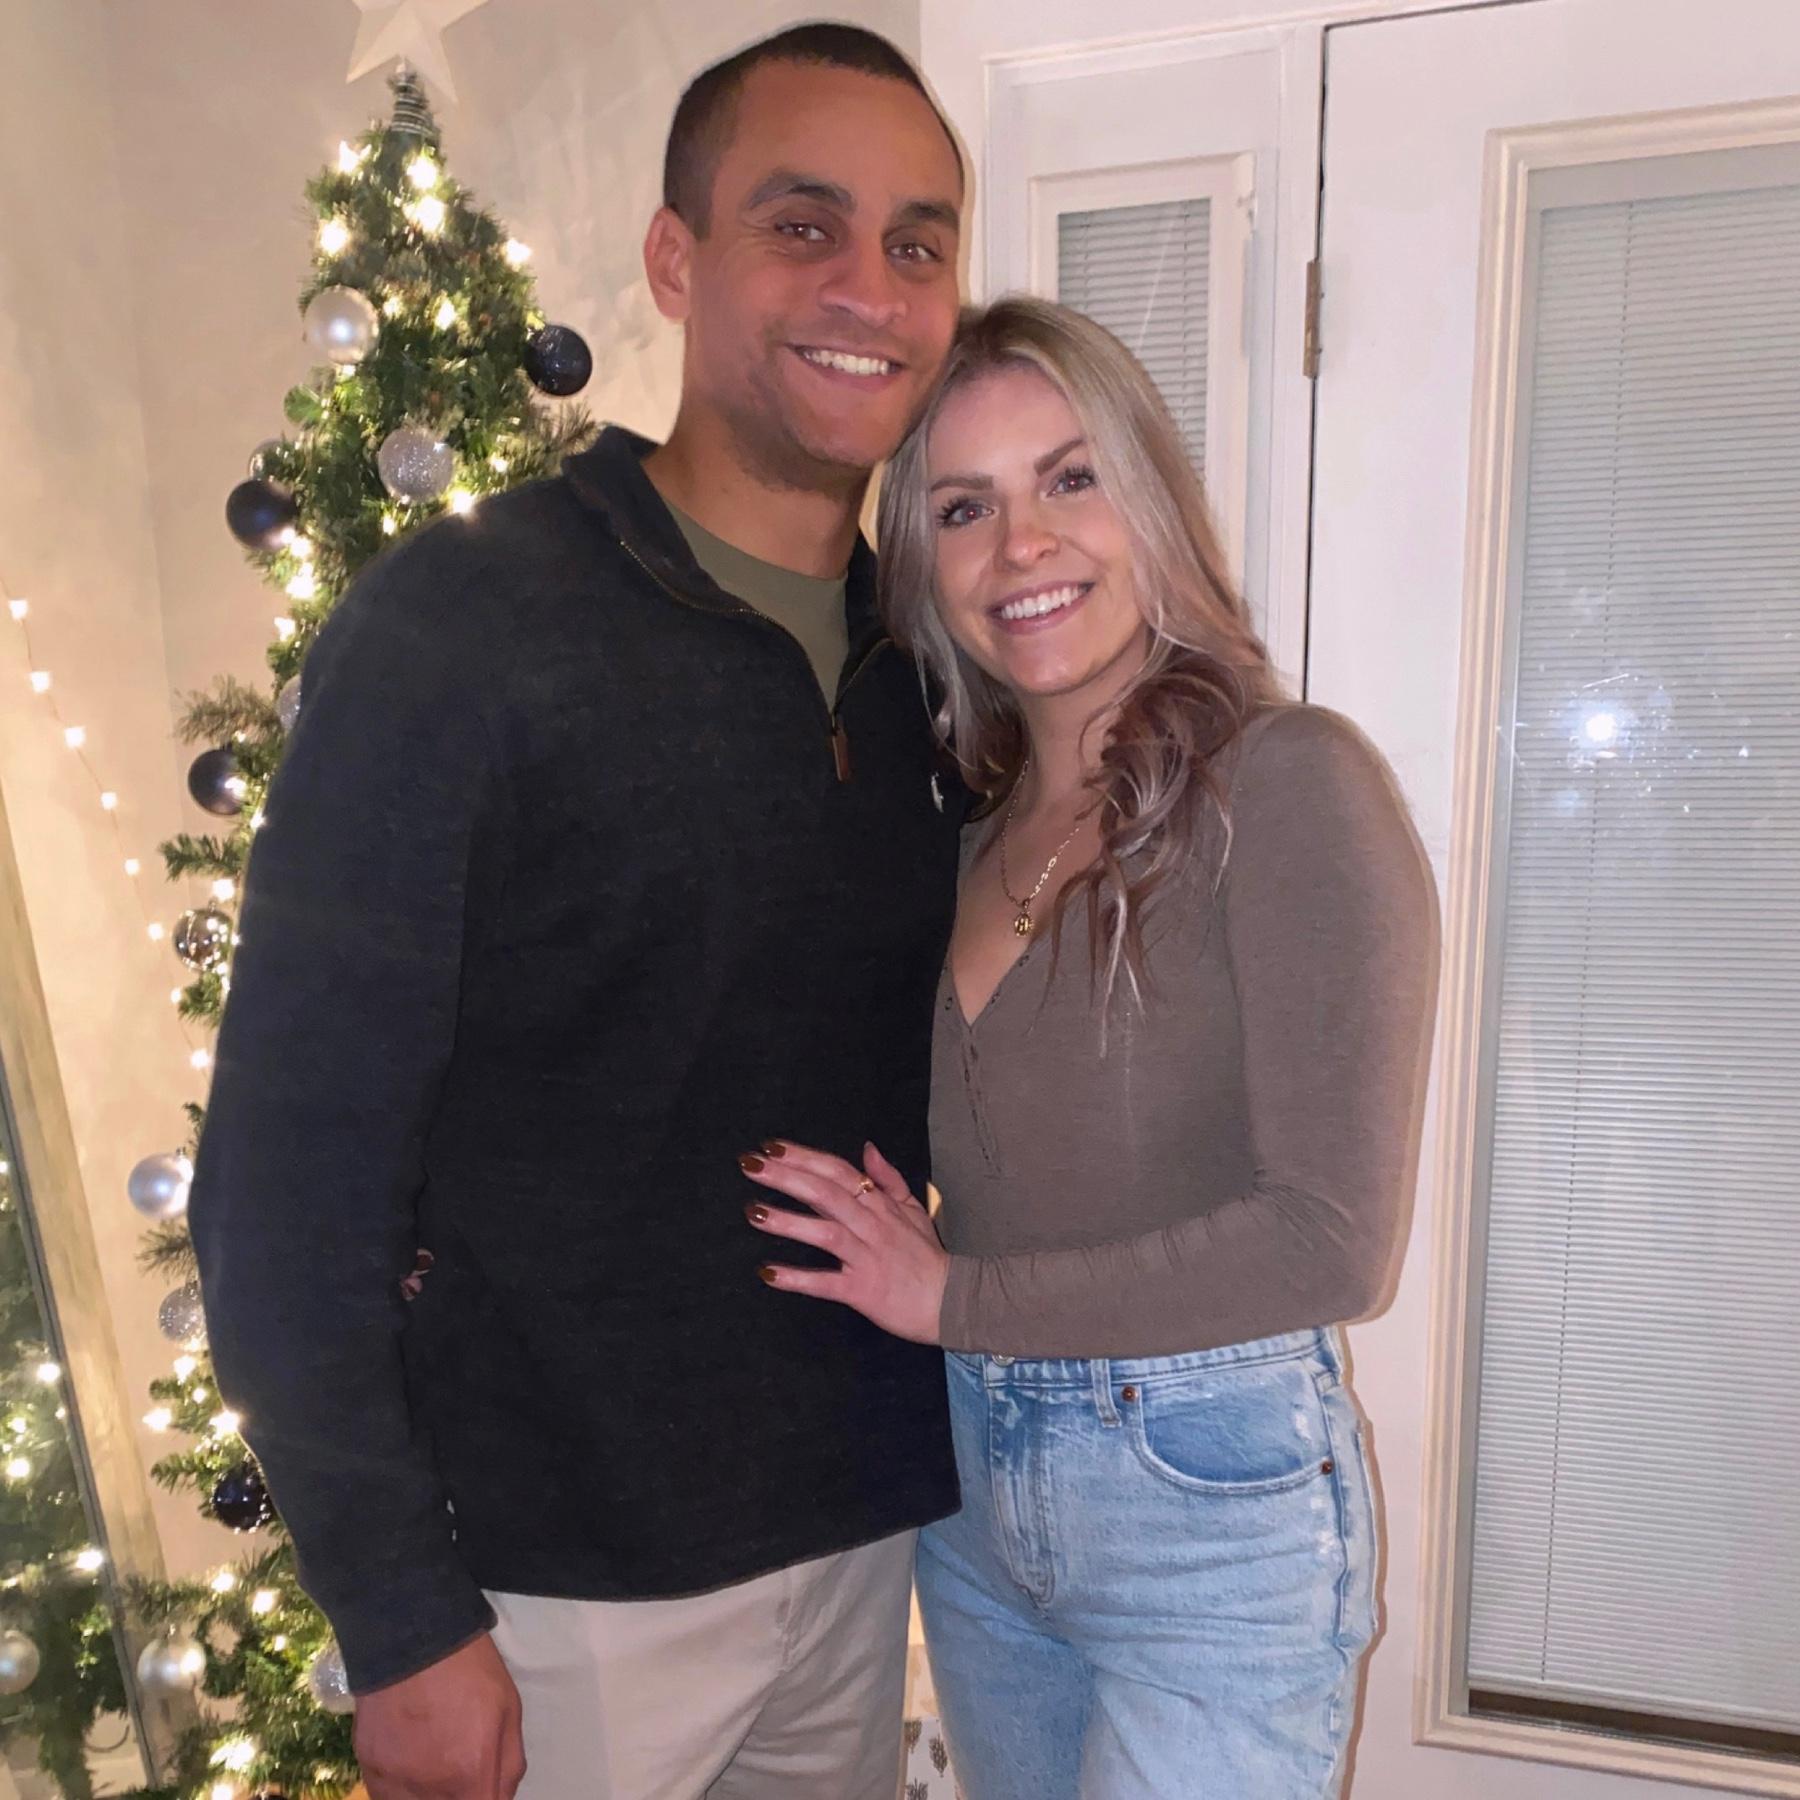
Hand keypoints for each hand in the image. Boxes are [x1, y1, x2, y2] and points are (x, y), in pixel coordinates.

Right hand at [354, 1633, 524, 1799]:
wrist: (412, 1635)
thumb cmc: (470, 1669)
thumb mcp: (509, 1710)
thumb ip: (508, 1767)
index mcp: (473, 1774)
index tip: (480, 1788)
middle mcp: (431, 1790)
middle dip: (458, 1795)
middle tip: (458, 1770)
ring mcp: (394, 1783)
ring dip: (428, 1796)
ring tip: (433, 1766)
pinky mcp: (367, 1769)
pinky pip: (385, 1798)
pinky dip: (399, 1791)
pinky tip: (409, 1766)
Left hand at [741, 1141, 948, 1343]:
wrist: (952, 1301)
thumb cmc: (927, 1256)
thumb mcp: (914, 1209)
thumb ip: (888, 1178)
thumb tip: (867, 1148)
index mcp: (880, 1204)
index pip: (838, 1171)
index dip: (805, 1157)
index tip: (772, 1147)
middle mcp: (871, 1225)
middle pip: (826, 1193)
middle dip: (786, 1176)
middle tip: (750, 1164)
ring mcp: (867, 1257)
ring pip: (825, 1233)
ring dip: (788, 1221)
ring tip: (754, 1212)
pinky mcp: (862, 1291)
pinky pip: (826, 1283)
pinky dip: (797, 1278)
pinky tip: (768, 1272)